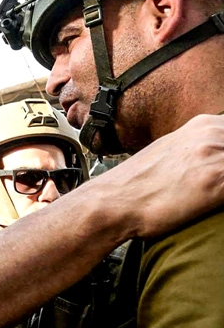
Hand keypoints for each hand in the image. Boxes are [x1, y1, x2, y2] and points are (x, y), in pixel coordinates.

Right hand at [93, 114, 223, 237]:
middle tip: (223, 183)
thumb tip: (214, 160)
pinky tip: (218, 201)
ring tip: (219, 191)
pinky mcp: (219, 181)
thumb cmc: (138, 186)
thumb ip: (201, 150)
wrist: (114, 202)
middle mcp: (213, 134)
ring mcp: (217, 155)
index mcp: (203, 125)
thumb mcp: (171, 153)